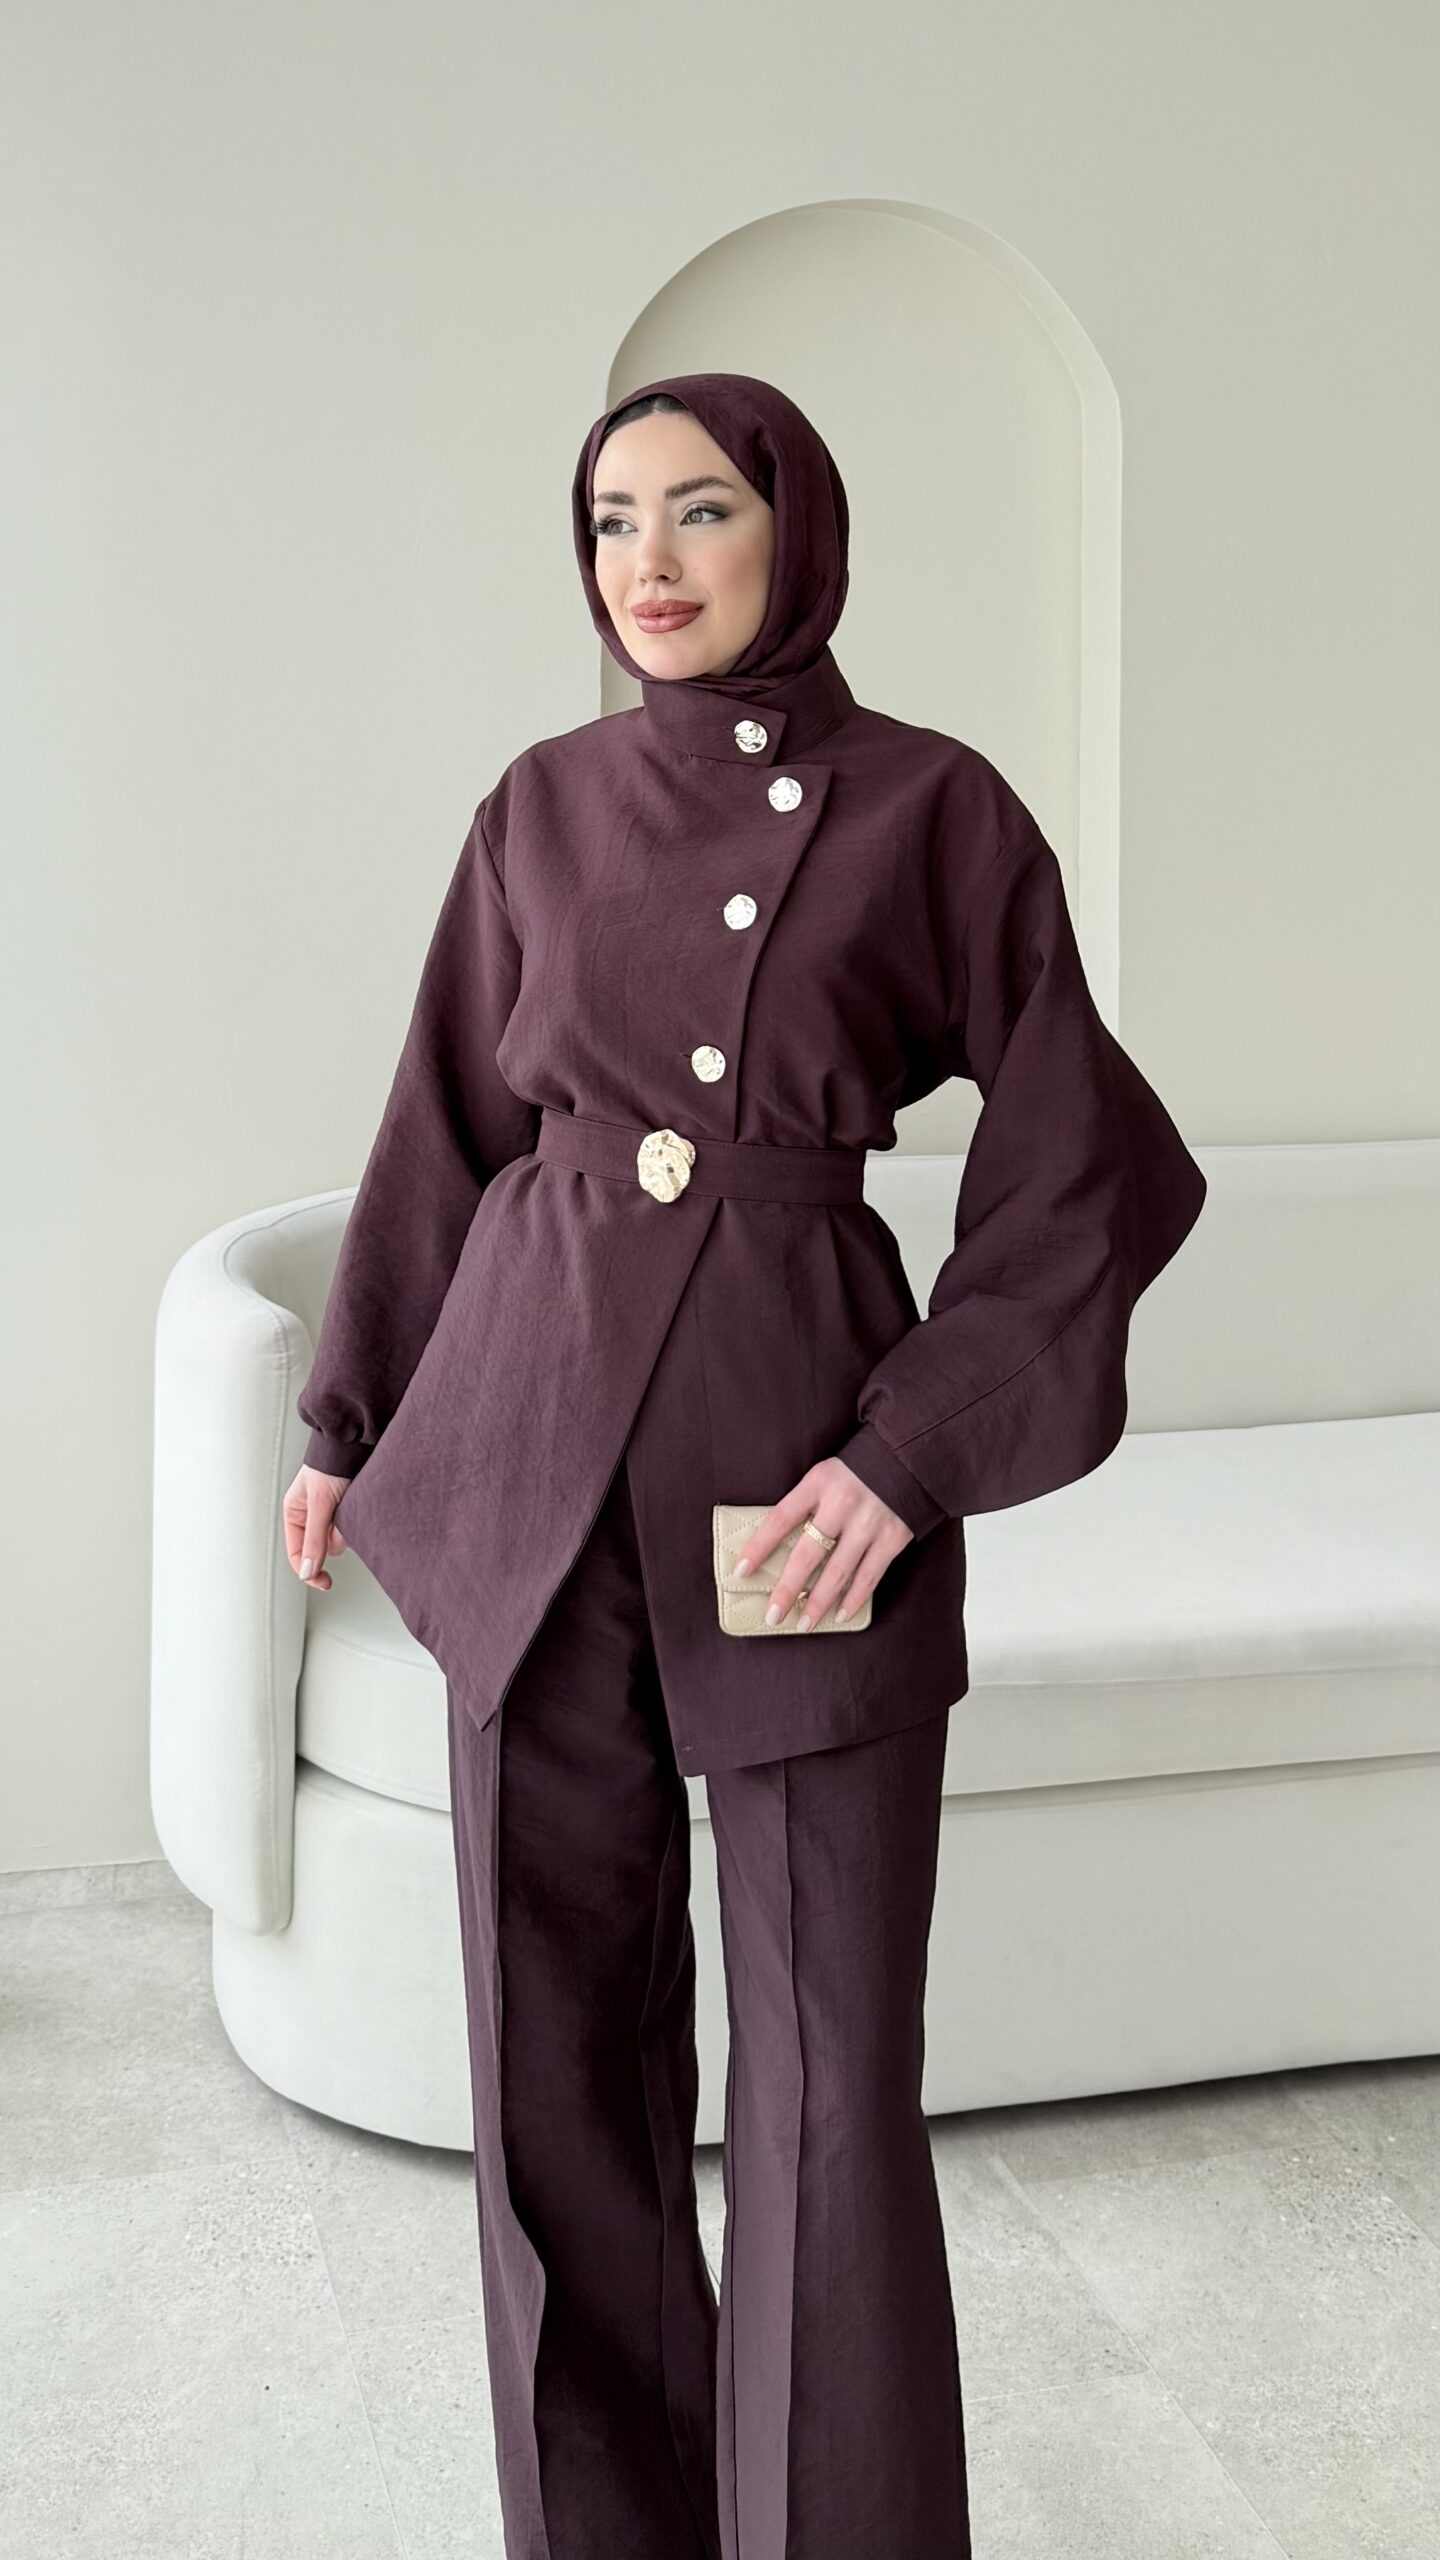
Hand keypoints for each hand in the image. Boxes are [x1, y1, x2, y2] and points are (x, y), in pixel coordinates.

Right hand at [282, 1464, 352, 1592]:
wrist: (356, 1442)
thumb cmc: (331, 1464)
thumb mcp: (320, 1502)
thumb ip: (314, 1538)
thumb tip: (307, 1571)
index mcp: (295, 1512)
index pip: (297, 1553)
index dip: (309, 1570)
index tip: (325, 1582)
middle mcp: (311, 1515)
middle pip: (322, 1548)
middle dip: (333, 1537)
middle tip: (339, 1515)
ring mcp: (330, 1514)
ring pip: (338, 1539)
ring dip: (346, 1526)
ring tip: (348, 1501)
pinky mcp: (348, 1510)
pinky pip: (351, 1529)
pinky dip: (355, 1520)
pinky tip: (356, 1502)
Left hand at [732, 1457, 913, 1629]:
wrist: (907, 1459)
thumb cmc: (854, 1474)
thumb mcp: (823, 1477)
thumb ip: (804, 1506)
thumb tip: (776, 1550)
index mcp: (818, 1483)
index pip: (780, 1519)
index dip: (759, 1547)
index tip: (741, 1571)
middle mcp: (843, 1503)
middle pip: (808, 1553)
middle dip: (788, 1588)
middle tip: (772, 1614)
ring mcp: (869, 1522)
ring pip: (838, 1571)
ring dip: (818, 1602)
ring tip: (802, 1624)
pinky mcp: (893, 1537)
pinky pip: (870, 1575)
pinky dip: (854, 1599)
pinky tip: (839, 1615)